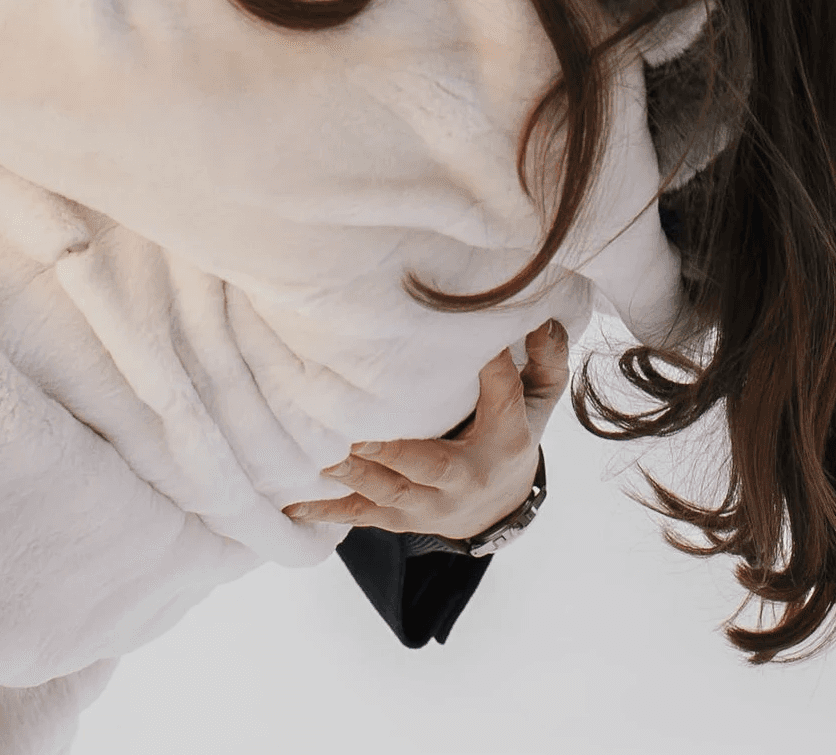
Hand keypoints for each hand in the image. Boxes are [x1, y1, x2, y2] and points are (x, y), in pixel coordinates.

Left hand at [283, 321, 569, 538]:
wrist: (500, 505)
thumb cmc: (511, 436)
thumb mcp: (536, 399)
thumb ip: (542, 360)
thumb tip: (538, 317)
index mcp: (503, 441)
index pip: (500, 398)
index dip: (490, 368)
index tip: (474, 341)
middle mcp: (464, 480)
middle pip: (429, 466)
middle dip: (393, 453)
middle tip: (356, 436)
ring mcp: (429, 506)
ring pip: (390, 495)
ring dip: (354, 477)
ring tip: (320, 459)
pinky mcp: (400, 518)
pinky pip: (362, 516)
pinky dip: (327, 510)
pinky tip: (293, 503)